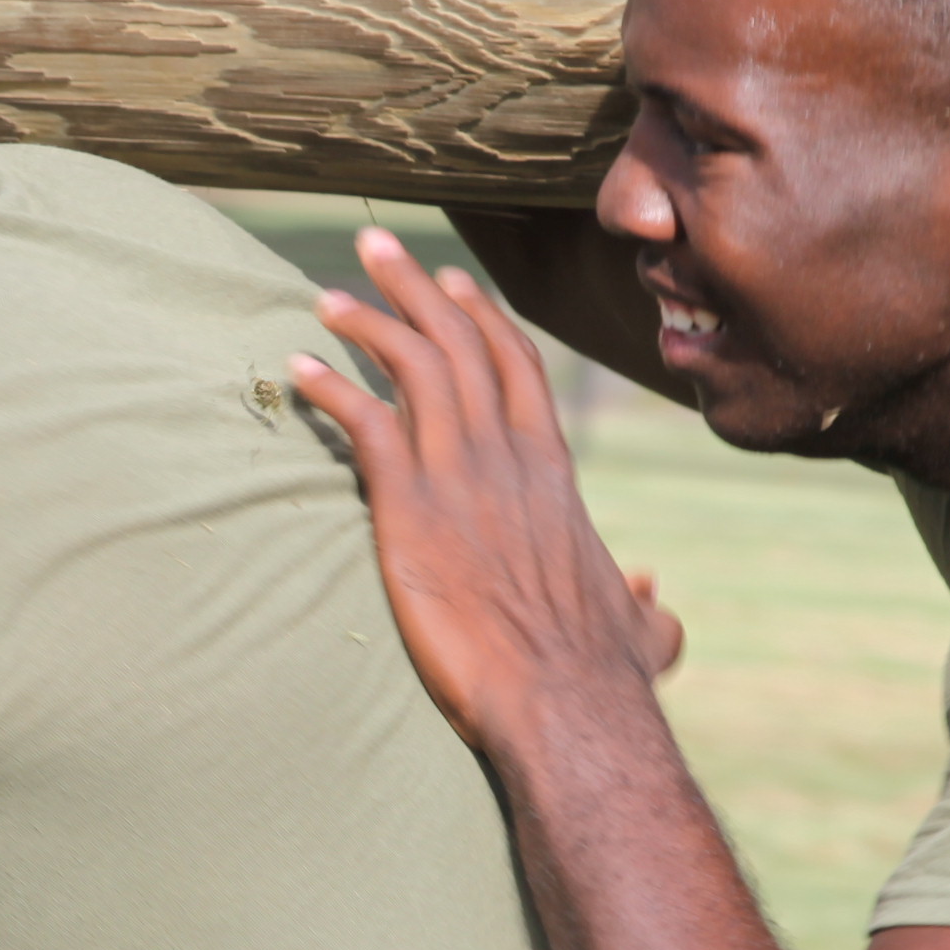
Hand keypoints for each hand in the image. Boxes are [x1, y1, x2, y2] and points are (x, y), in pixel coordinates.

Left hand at [289, 227, 673, 747]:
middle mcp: (507, 457)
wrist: (562, 701)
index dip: (481, 318)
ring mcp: (460, 477)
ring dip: (366, 322)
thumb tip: (652, 593)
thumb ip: (644, 602)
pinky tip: (297, 371)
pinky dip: (330, 389)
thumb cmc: (601, 677)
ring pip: (412, 367)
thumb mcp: (642, 627)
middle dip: (415, 288)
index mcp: (554, 472)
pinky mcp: (412, 510)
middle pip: (459, 343)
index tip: (452, 281)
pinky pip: (365, 425)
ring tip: (326, 296)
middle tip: (376, 248)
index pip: (517, 368)